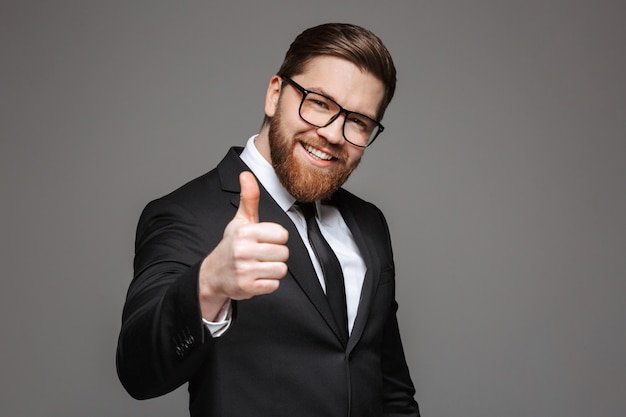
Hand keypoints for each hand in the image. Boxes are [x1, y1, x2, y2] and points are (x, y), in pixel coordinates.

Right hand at [199, 171, 288, 318]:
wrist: (213, 275)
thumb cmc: (231, 245)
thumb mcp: (240, 221)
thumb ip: (249, 198)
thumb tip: (246, 174)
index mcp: (244, 232)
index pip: (282, 234)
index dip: (276, 238)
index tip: (265, 240)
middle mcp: (243, 250)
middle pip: (284, 253)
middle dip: (276, 255)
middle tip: (262, 255)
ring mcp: (245, 270)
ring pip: (281, 269)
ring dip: (273, 270)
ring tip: (260, 266)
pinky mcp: (247, 287)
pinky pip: (274, 285)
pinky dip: (268, 283)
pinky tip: (256, 277)